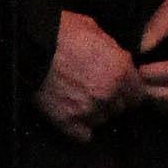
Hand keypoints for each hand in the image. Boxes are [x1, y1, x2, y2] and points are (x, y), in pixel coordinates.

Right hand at [35, 11, 142, 143]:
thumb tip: (118, 60)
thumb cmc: (61, 31)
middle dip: (111, 100)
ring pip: (102, 121)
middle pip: (119, 108)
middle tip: (95, 90)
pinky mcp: (68, 122)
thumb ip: (112, 51)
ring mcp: (89, 111)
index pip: (138, 94)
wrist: (30, 47)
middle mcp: (109, 94)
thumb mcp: (95, 30)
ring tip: (80, 101)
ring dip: (95, 113)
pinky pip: (84, 136)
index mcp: (121, 71)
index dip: (128, 90)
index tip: (120, 87)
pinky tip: (73, 117)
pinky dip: (80, 128)